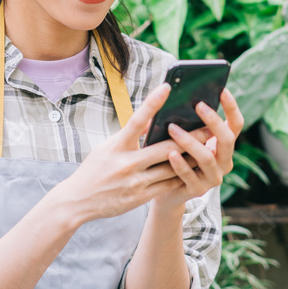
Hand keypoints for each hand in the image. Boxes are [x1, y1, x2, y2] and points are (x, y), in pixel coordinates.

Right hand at [51, 82, 211, 223]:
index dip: (152, 103)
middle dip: (190, 139)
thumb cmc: (95, 169)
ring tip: (207, 149)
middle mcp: (126, 163)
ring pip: (171, 169)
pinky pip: (167, 185)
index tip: (167, 87)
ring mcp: (135, 182)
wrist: (78, 201)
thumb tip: (152, 121)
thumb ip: (130, 136)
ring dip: (190, 159)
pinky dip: (180, 176)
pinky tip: (193, 169)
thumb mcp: (108, 147)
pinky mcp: (140, 197)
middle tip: (209, 129)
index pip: (137, 120)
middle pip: (165, 148)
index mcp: (117, 146)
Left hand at [150, 87, 244, 211]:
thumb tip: (173, 96)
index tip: (222, 90)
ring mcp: (213, 178)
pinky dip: (180, 164)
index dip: (231, 107)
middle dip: (214, 121)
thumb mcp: (184, 140)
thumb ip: (187, 124)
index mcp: (223, 146)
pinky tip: (170, 153)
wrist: (167, 192)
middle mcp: (223, 162)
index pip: (236, 125)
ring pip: (207, 158)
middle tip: (198, 105)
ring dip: (190, 141)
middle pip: (227, 139)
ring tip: (172, 128)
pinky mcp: (198, 190)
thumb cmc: (175, 158)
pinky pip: (190, 176)